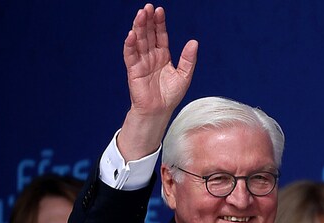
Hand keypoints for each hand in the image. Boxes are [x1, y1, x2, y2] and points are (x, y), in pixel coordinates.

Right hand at [117, 4, 197, 160]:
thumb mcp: (184, 75)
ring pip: (139, 41)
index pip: (160, 35)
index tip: (160, 10)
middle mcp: (151, 56)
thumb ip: (188, 59)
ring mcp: (141, 62)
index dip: (159, 23)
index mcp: (163, 55)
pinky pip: (131, 55)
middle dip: (148, 21)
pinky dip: (130, 45)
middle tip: (148, 7)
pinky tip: (131, 34)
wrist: (159, 111)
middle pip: (148, 34)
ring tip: (140, 14)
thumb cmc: (170, 95)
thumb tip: (194, 42)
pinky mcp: (133, 70)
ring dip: (138, 27)